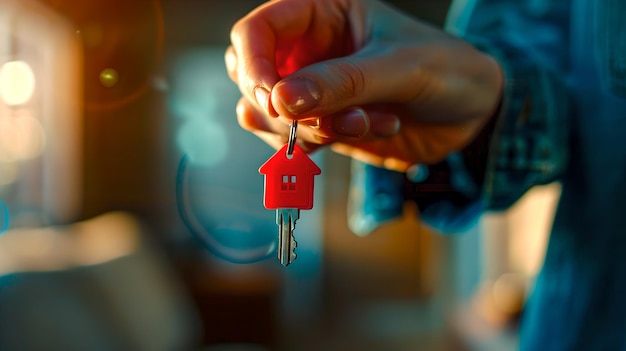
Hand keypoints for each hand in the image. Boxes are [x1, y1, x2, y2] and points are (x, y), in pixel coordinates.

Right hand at [226, 0, 502, 170]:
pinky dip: (325, 146)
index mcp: (321, 13)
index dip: (253, 65)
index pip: (256, 32)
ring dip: (308, 131)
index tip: (275, 101)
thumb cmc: (446, 68)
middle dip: (278, 107)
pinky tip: (374, 127)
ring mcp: (312, 91)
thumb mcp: (399, 67)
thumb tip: (280, 100)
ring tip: (364, 122)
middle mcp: (308, 51)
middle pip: (249, 76)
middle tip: (321, 121)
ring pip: (266, 116)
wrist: (473, 110)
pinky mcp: (323, 125)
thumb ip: (342, 82)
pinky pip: (296, 143)